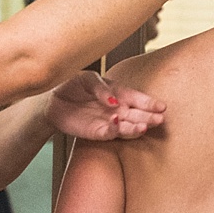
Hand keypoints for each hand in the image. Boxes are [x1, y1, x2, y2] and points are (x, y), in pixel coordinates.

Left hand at [44, 71, 165, 140]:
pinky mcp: (97, 132)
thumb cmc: (72, 85)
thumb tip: (114, 100)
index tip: (162, 106)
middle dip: (148, 117)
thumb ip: (101, 88)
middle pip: (137, 115)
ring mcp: (108, 122)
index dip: (149, 103)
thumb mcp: (87, 79)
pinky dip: (114, 130)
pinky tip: (118, 125)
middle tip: (159, 119)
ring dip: (135, 128)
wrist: (51, 100)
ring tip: (144, 126)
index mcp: (119, 94)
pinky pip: (109, 133)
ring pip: (126, 127)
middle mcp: (117, 110)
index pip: (137, 98)